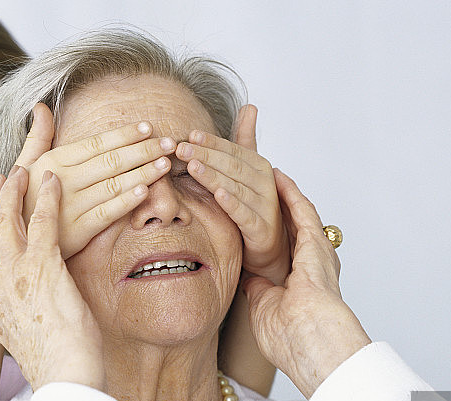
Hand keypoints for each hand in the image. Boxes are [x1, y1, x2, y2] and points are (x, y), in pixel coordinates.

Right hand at [0, 166, 104, 390]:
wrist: (63, 374)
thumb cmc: (54, 366)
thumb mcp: (23, 343)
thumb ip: (19, 323)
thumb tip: (31, 321)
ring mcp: (15, 274)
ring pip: (6, 221)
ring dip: (13, 192)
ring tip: (20, 170)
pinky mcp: (42, 266)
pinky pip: (42, 221)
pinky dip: (47, 198)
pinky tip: (52, 180)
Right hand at [17, 103, 177, 257]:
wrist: (13, 241)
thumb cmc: (21, 199)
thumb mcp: (23, 165)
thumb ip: (38, 136)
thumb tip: (41, 106)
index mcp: (54, 161)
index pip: (97, 143)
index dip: (125, 134)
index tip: (148, 127)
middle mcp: (63, 180)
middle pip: (111, 161)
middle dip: (144, 150)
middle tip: (169, 142)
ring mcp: (71, 205)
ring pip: (114, 184)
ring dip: (143, 173)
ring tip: (166, 164)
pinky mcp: (78, 230)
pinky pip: (107, 213)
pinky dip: (126, 201)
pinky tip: (146, 191)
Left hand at [175, 105, 289, 284]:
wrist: (270, 244)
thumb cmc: (255, 204)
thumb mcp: (249, 170)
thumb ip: (246, 139)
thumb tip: (250, 106)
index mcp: (259, 166)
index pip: (233, 149)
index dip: (212, 142)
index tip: (189, 135)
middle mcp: (265, 182)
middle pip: (232, 166)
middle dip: (205, 156)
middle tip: (180, 148)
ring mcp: (264, 205)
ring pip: (235, 187)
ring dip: (213, 176)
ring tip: (192, 166)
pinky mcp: (261, 228)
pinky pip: (244, 213)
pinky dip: (232, 203)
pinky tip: (218, 194)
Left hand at [242, 169, 370, 397]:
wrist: (308, 340)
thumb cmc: (290, 338)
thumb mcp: (267, 308)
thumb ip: (260, 291)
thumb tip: (249, 281)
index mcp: (304, 281)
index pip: (285, 249)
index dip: (272, 231)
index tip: (257, 216)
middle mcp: (314, 263)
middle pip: (293, 226)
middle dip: (276, 206)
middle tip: (259, 185)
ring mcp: (317, 252)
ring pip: (298, 214)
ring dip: (280, 194)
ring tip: (264, 172)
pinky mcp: (315, 243)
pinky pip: (301, 210)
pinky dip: (288, 192)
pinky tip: (276, 175)